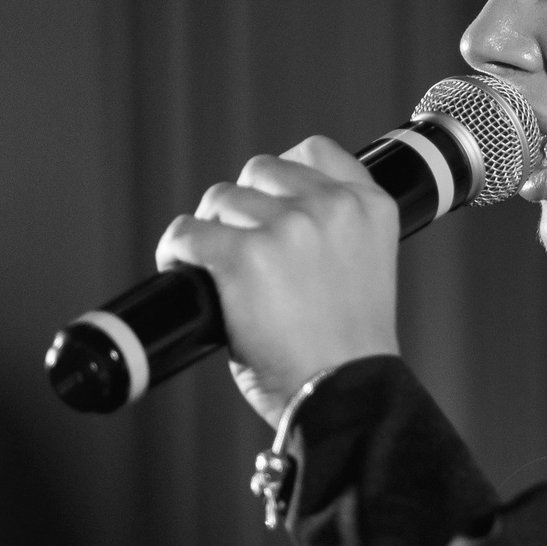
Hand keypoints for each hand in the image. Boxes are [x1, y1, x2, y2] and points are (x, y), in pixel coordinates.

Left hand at [156, 136, 400, 426]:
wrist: (346, 395)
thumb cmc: (349, 350)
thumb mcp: (363, 267)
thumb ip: (329, 231)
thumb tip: (266, 215)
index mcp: (370, 207)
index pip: (315, 150)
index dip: (283, 174)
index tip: (270, 202)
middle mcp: (331, 208)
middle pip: (259, 170)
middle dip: (243, 205)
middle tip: (240, 248)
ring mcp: (288, 229)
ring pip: (220, 199)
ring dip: (212, 231)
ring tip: (215, 268)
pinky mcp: (244, 257)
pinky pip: (187, 233)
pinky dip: (176, 252)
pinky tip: (184, 272)